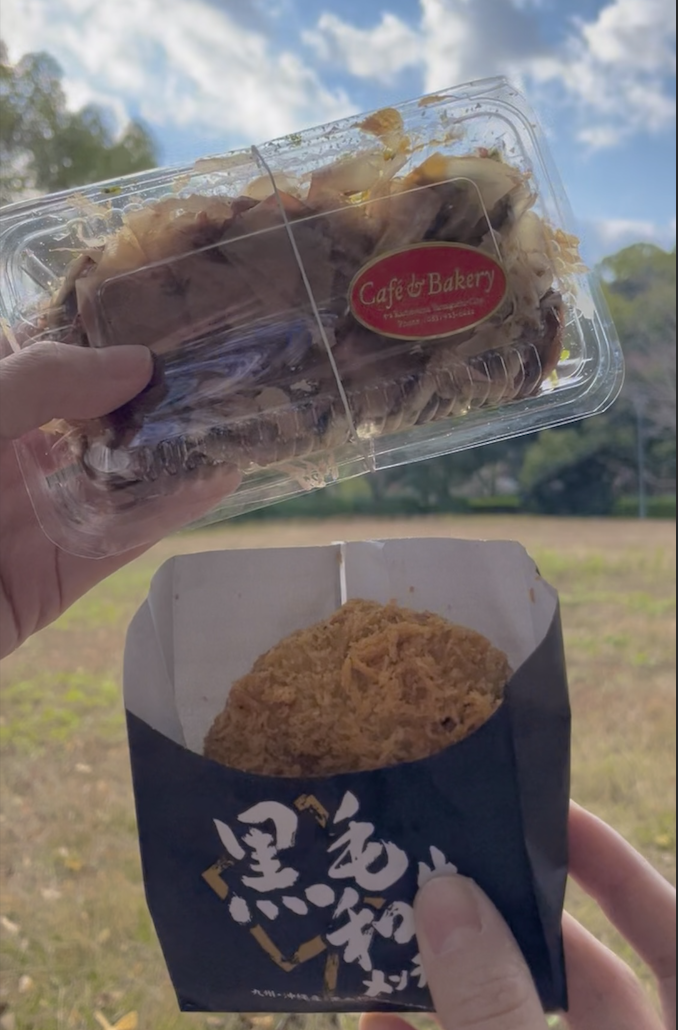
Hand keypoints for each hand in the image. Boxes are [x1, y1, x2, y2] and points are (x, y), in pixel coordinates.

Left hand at [0, 342, 238, 658]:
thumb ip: (38, 382)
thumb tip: (137, 363)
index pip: (47, 351)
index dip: (107, 325)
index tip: (173, 299)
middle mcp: (7, 452)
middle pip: (94, 412)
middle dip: (157, 388)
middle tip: (229, 356)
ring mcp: (31, 515)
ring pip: (117, 474)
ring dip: (175, 448)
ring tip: (243, 411)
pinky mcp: (53, 576)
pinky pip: (121, 538)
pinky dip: (170, 511)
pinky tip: (221, 478)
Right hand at [361, 802, 675, 1029]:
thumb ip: (497, 1007)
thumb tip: (448, 897)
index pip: (667, 932)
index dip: (618, 868)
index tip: (554, 815)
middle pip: (581, 971)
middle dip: (507, 916)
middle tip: (446, 864)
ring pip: (513, 1019)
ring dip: (452, 979)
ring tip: (395, 926)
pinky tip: (378, 1019)